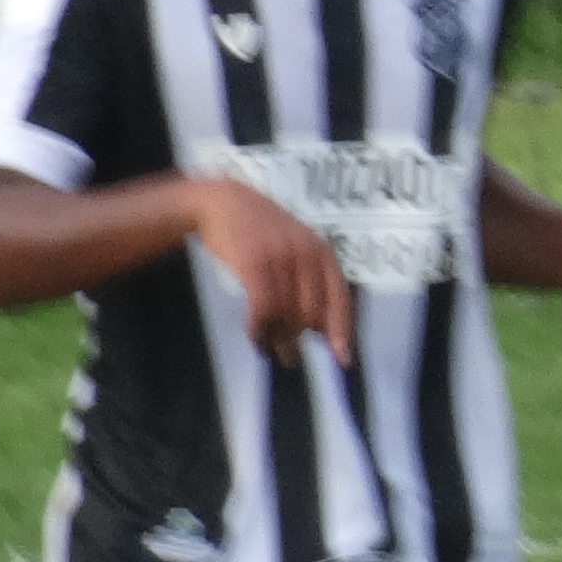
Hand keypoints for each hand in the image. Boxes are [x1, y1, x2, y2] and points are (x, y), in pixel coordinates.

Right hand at [184, 178, 352, 368]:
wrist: (221, 203)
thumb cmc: (258, 229)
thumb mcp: (293, 246)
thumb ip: (309, 279)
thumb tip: (319, 328)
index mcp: (321, 251)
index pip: (339, 297)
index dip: (341, 330)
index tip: (341, 359)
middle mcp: (306, 254)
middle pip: (311, 311)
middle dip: (301, 339)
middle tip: (289, 357)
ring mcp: (281, 258)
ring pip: (286, 313)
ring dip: (277, 339)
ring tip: (269, 351)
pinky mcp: (255, 264)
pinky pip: (263, 308)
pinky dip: (259, 328)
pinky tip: (255, 337)